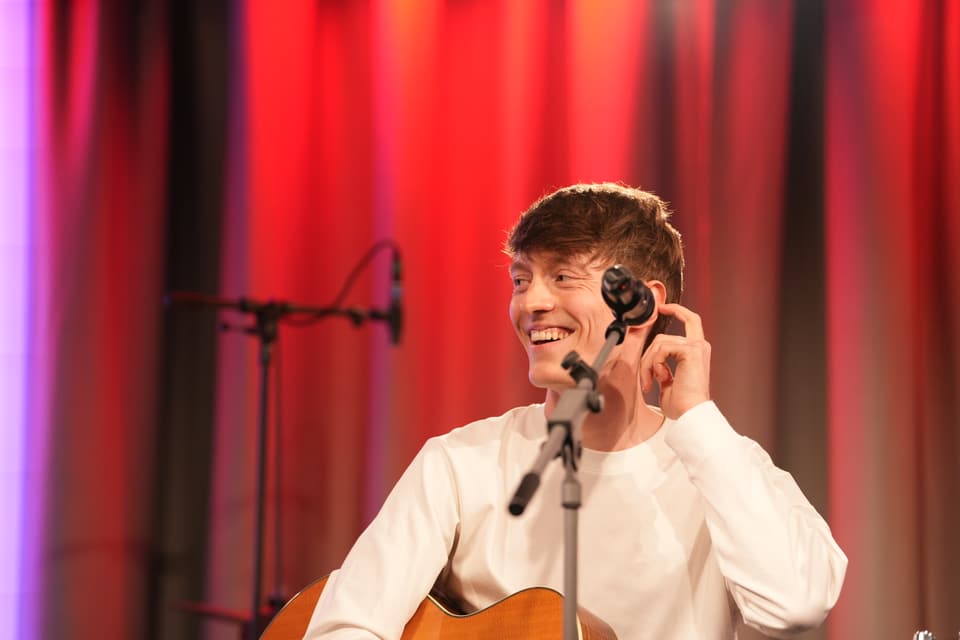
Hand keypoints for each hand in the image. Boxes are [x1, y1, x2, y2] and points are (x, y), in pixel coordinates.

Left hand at [639, 303, 710, 418]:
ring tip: (650, 382)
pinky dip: (653, 363)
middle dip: (660, 332)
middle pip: (674, 328)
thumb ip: (663, 366)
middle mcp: (700, 346)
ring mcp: (697, 347)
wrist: (690, 413)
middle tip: (650, 358)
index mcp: (697, 352)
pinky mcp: (691, 351)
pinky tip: (659, 378)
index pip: (691, 322)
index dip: (677, 310)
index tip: (663, 307)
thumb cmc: (681, 403)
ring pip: (659, 342)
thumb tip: (653, 360)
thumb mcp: (667, 381)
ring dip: (648, 362)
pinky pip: (661, 348)